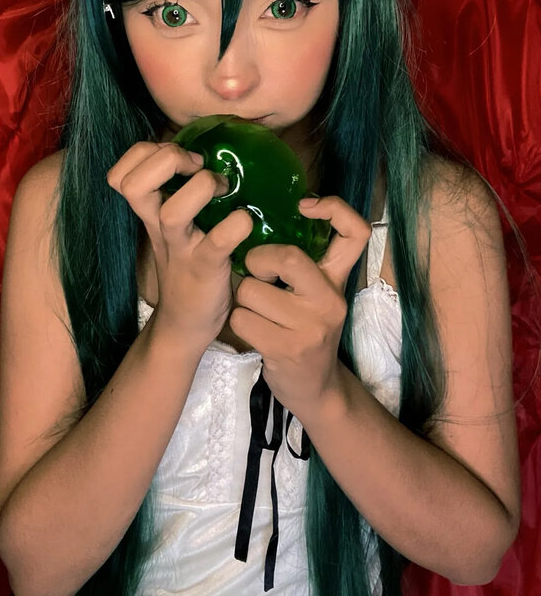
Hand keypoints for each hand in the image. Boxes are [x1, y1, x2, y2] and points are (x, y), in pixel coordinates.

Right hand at [106, 141, 253, 354]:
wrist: (185, 324)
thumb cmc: (186, 264)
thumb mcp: (172, 226)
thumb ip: (176, 192)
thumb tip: (205, 153)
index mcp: (149, 213)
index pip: (121, 172)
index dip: (148, 153)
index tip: (183, 160)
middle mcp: (158, 227)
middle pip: (134, 184)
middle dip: (169, 159)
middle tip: (198, 168)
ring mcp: (180, 248)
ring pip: (173, 212)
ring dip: (203, 187)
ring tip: (223, 191)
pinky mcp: (206, 268)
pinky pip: (218, 242)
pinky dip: (235, 225)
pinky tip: (244, 221)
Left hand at [230, 196, 371, 418]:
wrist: (315, 389)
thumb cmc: (307, 330)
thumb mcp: (318, 295)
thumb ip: (306, 263)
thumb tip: (268, 220)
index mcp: (338, 281)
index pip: (356, 233)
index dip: (334, 208)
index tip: (304, 206)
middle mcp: (329, 301)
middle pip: (287, 258)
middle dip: (258, 260)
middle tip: (256, 271)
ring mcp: (309, 328)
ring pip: (252, 290)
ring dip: (243, 298)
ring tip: (256, 310)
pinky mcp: (285, 350)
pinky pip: (242, 317)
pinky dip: (239, 321)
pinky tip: (253, 330)